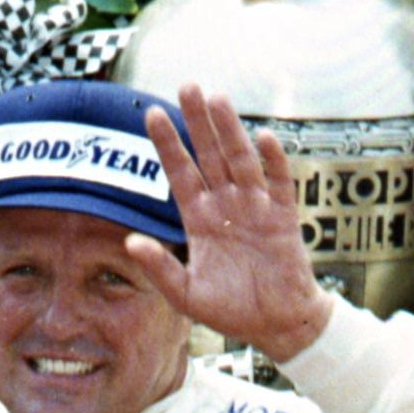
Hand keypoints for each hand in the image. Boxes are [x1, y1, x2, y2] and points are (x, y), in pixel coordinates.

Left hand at [133, 80, 333, 363]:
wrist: (277, 326)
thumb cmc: (232, 311)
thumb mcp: (186, 295)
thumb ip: (160, 268)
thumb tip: (131, 242)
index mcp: (199, 220)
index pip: (180, 173)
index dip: (166, 144)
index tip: (151, 113)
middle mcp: (226, 206)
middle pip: (209, 156)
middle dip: (197, 123)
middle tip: (186, 86)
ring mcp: (255, 209)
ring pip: (240, 161)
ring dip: (229, 131)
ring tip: (217, 99)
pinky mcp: (283, 219)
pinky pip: (278, 184)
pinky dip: (273, 161)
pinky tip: (263, 136)